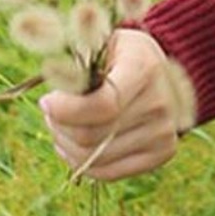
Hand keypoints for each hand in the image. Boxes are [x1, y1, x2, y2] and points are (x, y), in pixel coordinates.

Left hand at [39, 28, 182, 181]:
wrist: (167, 70)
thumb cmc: (123, 55)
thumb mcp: (103, 42)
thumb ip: (78, 60)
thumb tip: (52, 79)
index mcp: (144, 69)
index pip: (103, 106)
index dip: (66, 110)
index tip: (47, 101)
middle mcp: (160, 103)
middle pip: (92, 136)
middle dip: (60, 126)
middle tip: (51, 112)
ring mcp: (164, 131)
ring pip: (94, 159)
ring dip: (67, 145)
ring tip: (62, 126)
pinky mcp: (162, 153)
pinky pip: (109, 173)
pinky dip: (83, 163)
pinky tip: (75, 145)